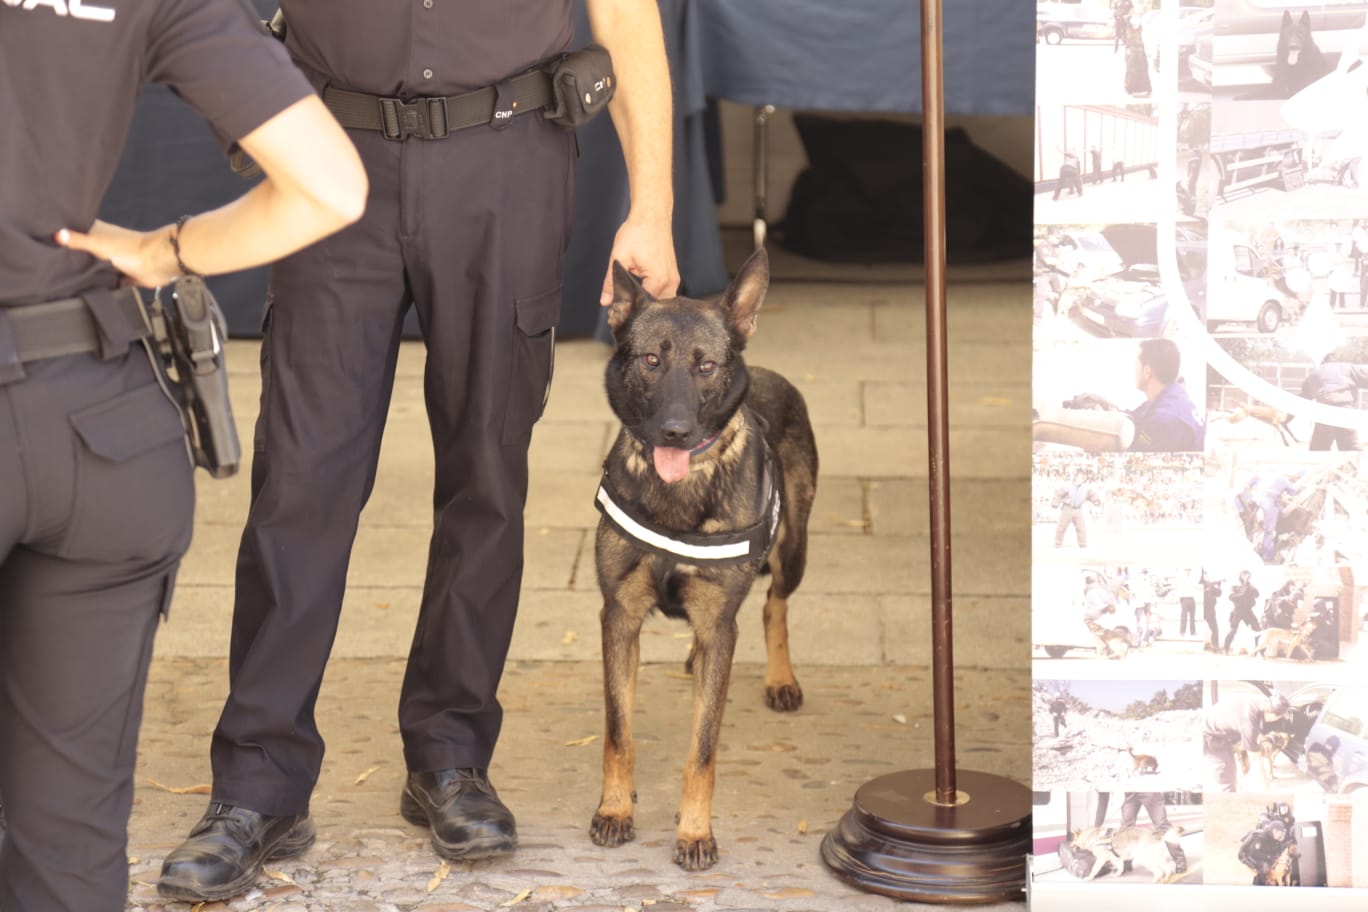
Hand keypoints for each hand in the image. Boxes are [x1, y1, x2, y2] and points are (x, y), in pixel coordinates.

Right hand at [55, 220, 177, 287]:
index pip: (76, 233)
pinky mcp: (123, 277)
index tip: (46, 242)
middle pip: (84, 253)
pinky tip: (89, 292)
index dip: (63, 236)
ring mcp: (114, 262)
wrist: (158, 263)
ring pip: (95, 268)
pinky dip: (102, 286)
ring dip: (87, 274)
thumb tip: (56, 234)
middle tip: (53, 266)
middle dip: (73, 259)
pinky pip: (109, 282)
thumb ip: (78, 240)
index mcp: (98, 234)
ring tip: (65, 281)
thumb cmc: (131, 249)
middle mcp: (104, 247)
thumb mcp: (98, 243)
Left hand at [600, 214, 677, 304]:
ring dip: (647, 300)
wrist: (652, 215)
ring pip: (660, 302)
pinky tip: (641, 286)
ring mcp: (673, 279)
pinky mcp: (673, 275)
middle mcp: (670, 282)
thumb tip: (606, 301)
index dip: (629, 309)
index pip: (643, 307)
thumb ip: (611, 282)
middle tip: (622, 302)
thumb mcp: (619, 257)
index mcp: (658, 280)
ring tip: (632, 294)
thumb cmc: (638, 231)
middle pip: (653, 307)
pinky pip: (664, 293)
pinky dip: (652, 293)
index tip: (618, 310)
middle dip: (638, 307)